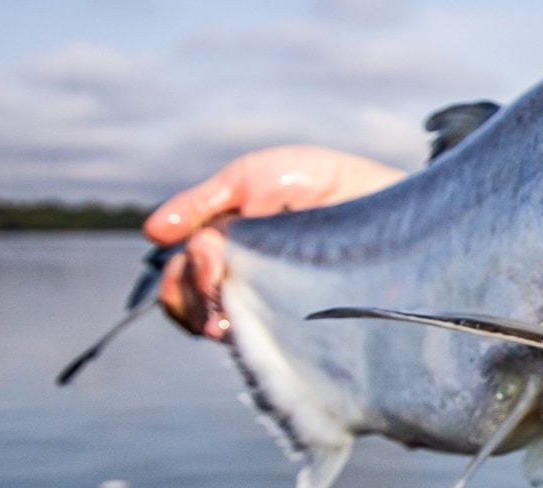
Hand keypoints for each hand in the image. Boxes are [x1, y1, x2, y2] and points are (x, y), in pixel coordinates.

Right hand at [143, 145, 406, 338]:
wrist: (390, 208)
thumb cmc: (328, 184)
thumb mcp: (258, 175)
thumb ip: (205, 200)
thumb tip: (152, 232)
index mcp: (225, 238)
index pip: (178, 266)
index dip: (186, 270)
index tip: (210, 262)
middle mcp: (238, 273)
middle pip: (185, 298)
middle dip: (192, 294)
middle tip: (221, 288)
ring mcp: (263, 301)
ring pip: (208, 322)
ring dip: (208, 319)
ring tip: (229, 318)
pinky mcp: (291, 325)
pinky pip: (250, 343)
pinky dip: (239, 336)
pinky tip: (248, 330)